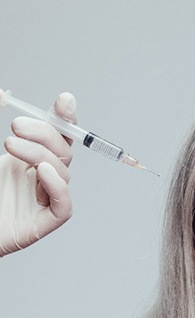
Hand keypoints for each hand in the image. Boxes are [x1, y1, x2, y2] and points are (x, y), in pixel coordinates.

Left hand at [0, 91, 75, 256]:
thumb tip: (3, 94)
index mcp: (22, 161)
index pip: (56, 138)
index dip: (64, 120)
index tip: (65, 101)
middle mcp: (35, 179)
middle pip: (62, 152)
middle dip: (46, 134)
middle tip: (15, 126)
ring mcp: (39, 201)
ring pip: (62, 173)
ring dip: (41, 154)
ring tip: (10, 146)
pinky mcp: (41, 223)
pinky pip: (63, 204)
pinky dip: (58, 186)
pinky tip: (41, 171)